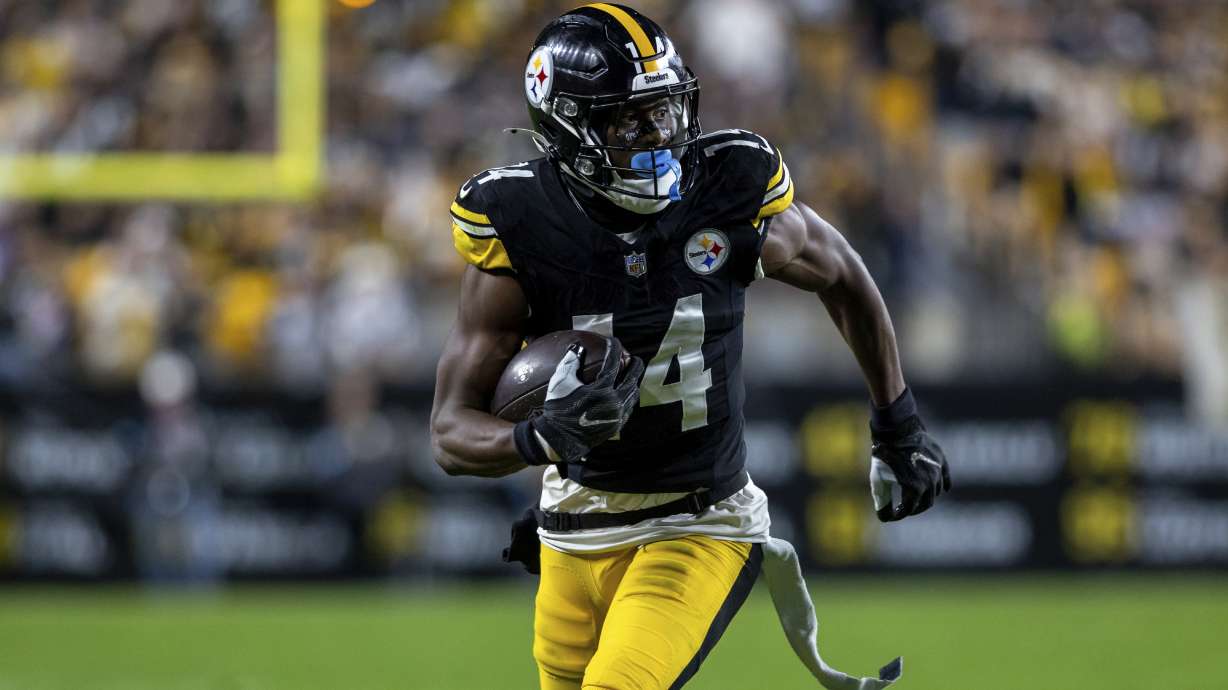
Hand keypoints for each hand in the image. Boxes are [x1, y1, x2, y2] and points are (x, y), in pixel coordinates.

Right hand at [522, 339, 643, 463]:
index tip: (614, 341)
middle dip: (634, 365)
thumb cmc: (557, 408)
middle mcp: (613, 402)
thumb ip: (571, 362)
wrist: (559, 439)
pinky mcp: (616, 426)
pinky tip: (623, 395)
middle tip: (632, 358)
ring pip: (633, 394)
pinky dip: (628, 398)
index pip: (613, 363)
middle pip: (632, 378)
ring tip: (630, 376)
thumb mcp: (560, 382)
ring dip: (633, 382)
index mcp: (601, 389)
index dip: (615, 349)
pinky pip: (628, 409)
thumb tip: (578, 347)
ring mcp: (617, 415)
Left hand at [869, 416, 950, 521]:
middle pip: (925, 505)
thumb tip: (884, 517)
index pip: (908, 510)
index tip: (891, 516)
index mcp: (915, 489)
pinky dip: (944, 485)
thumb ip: (882, 500)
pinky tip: (943, 490)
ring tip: (916, 496)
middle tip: (905, 509)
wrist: (896, 429)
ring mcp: (937, 471)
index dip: (898, 515)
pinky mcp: (941, 461)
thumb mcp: (878, 479)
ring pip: (936, 492)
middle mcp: (930, 483)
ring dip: (926, 497)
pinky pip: (946, 478)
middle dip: (914, 509)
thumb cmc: (884, 455)